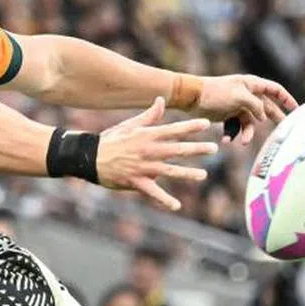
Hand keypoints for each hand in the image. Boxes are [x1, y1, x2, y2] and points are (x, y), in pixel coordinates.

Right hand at [96, 97, 217, 211]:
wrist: (90, 157)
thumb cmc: (111, 140)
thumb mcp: (129, 125)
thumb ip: (149, 116)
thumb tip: (161, 99)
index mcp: (146, 136)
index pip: (172, 130)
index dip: (190, 127)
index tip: (207, 124)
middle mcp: (147, 151)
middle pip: (176, 150)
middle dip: (196, 149)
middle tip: (214, 148)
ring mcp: (143, 167)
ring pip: (169, 171)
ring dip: (187, 174)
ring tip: (202, 176)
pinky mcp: (136, 182)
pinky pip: (153, 192)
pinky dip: (165, 200)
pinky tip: (177, 206)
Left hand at [193, 74, 296, 144]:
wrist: (192, 97)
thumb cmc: (216, 92)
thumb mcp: (240, 97)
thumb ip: (256, 106)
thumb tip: (264, 118)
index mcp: (252, 84)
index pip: (275, 90)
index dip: (286, 99)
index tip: (296, 109)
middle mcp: (248, 94)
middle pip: (266, 107)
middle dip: (274, 119)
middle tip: (283, 131)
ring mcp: (238, 105)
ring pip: (250, 122)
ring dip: (248, 133)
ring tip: (243, 142)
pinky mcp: (228, 114)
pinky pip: (236, 127)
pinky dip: (233, 134)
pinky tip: (227, 141)